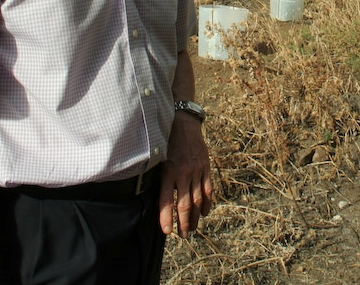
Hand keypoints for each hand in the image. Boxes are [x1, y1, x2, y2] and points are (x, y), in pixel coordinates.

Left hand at [159, 113, 212, 237]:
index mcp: (168, 172)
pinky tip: (204, 213)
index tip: (167, 232)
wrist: (184, 124)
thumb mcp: (157, 157)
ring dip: (194, 217)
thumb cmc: (166, 141)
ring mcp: (196, 171)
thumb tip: (151, 197)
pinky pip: (208, 189)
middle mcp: (183, 174)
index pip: (167, 201)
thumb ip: (157, 176)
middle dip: (183, 223)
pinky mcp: (205, 167)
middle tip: (182, 236)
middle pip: (184, 205)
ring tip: (191, 229)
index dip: (166, 218)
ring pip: (197, 200)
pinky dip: (207, 203)